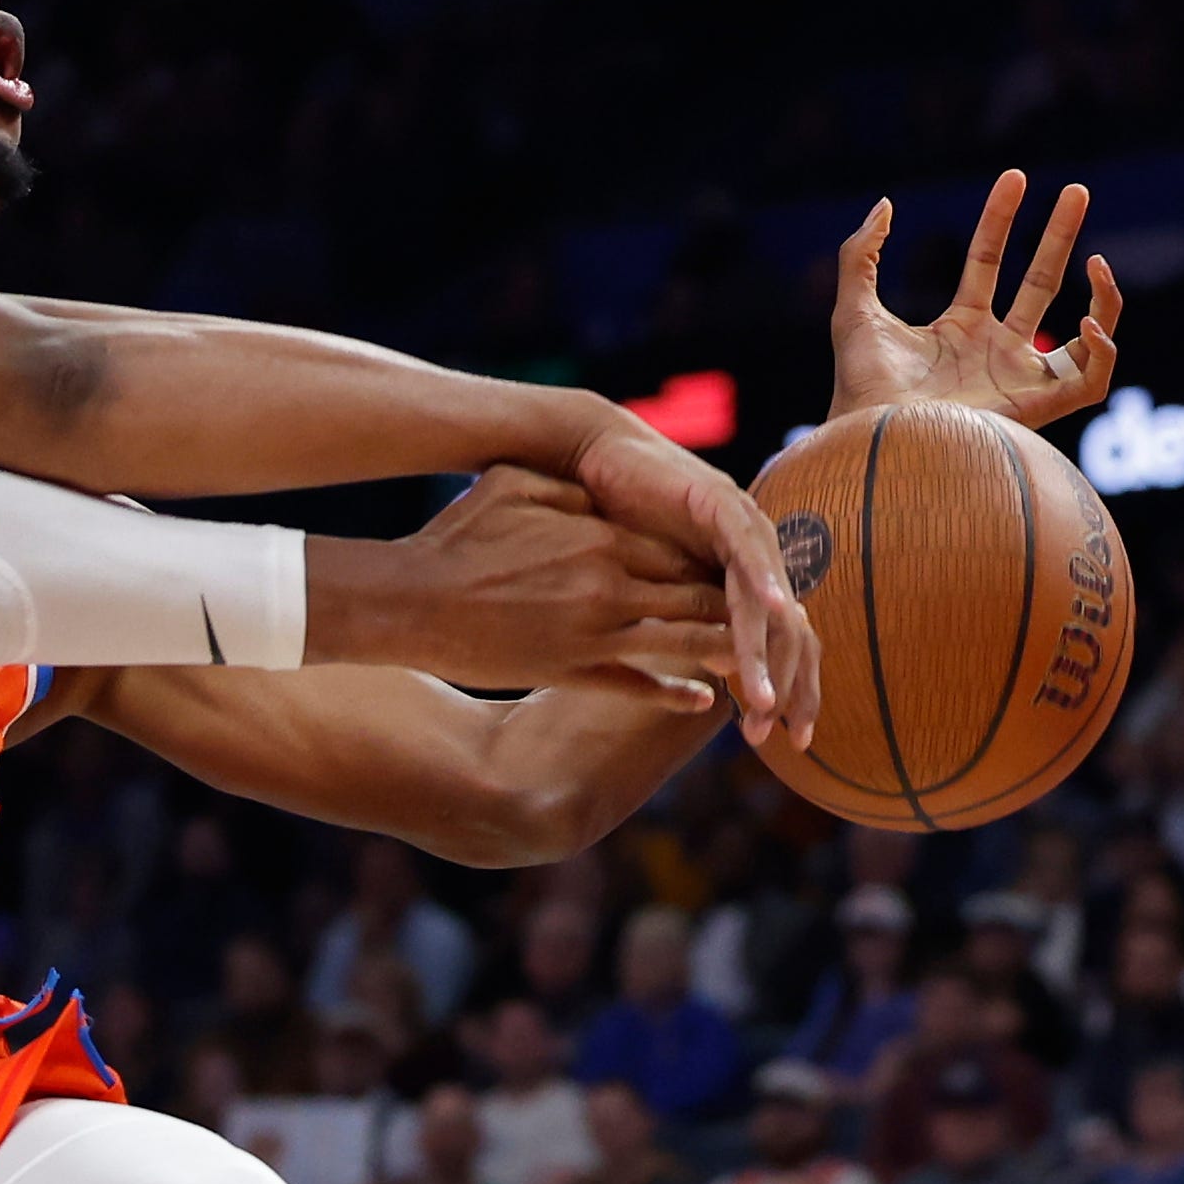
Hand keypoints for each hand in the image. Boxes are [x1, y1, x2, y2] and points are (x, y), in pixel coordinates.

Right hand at [368, 465, 731, 708]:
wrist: (410, 602)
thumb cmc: (454, 540)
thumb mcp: (509, 487)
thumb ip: (564, 490)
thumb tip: (593, 492)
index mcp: (599, 539)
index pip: (676, 550)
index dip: (710, 560)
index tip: (736, 568)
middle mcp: (607, 588)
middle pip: (691, 597)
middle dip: (735, 609)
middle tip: (772, 619)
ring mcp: (591, 635)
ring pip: (678, 644)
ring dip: (722, 653)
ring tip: (756, 661)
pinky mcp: (569, 672)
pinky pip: (636, 685)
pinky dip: (673, 691)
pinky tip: (701, 697)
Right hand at [561, 418, 819, 748]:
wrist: (590, 457)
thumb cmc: (609, 523)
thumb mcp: (650, 586)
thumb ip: (683, 620)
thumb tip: (713, 668)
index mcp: (740, 580)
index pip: (778, 644)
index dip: (787, 690)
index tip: (777, 741)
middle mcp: (751, 555)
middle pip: (787, 630)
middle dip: (788, 686)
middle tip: (779, 736)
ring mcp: (739, 526)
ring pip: (766, 599)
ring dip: (768, 651)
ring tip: (765, 698)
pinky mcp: (717, 501)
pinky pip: (744, 547)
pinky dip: (762, 578)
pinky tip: (773, 610)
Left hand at [828, 171, 1124, 429]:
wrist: (875, 435)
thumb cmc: (860, 387)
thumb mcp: (854, 311)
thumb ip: (860, 256)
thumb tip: (883, 203)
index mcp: (960, 330)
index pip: (989, 262)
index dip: (1000, 220)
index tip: (1013, 178)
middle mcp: (995, 352)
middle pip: (1041, 283)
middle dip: (1059, 235)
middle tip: (1077, 189)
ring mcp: (1020, 379)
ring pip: (1084, 334)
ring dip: (1105, 297)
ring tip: (1098, 260)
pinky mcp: (1039, 408)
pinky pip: (1092, 378)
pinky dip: (1102, 350)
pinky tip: (1086, 322)